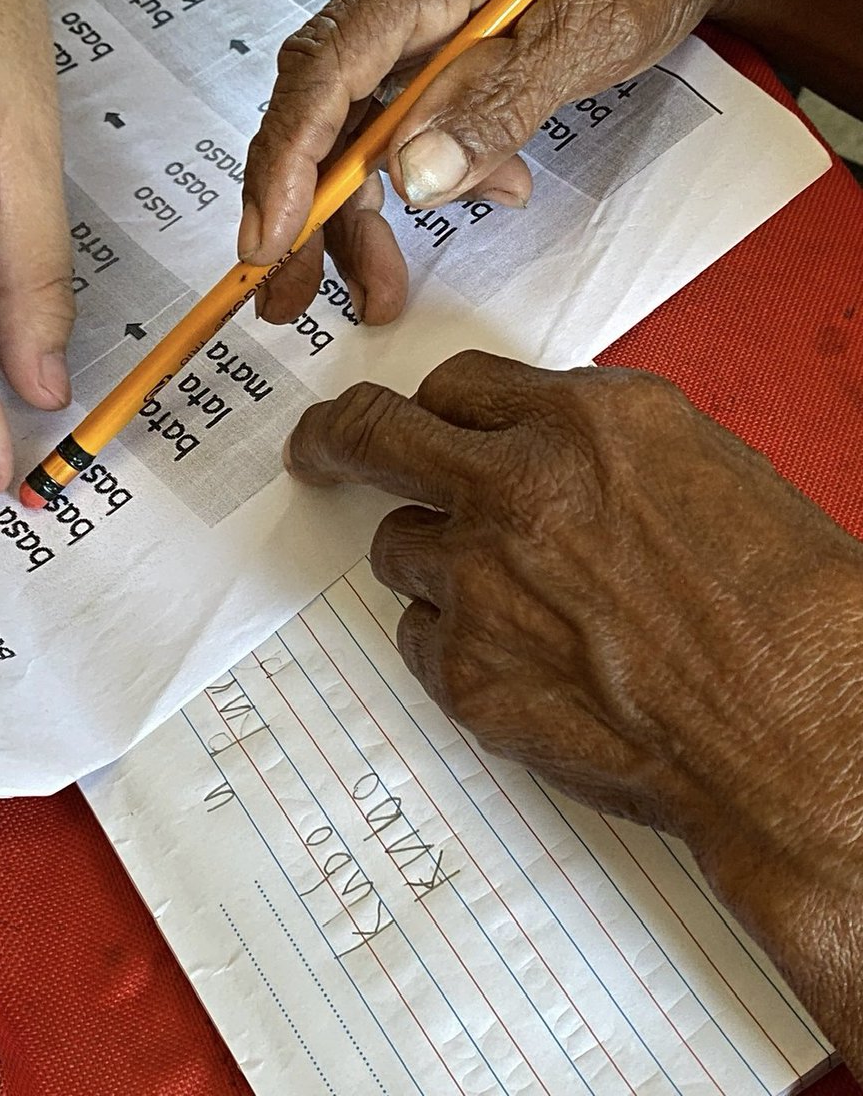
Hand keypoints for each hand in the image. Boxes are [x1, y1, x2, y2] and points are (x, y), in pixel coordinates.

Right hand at [238, 0, 798, 325]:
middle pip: (321, 106)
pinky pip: (397, 99)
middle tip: (294, 298)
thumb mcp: (597, 24)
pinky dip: (418, 163)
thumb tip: (414, 177)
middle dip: (307, 213)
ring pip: (352, 116)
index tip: (269, 246)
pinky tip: (475, 188)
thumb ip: (503, 100)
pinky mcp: (429, 17)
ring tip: (383, 281)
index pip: (326, 71)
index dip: (288, 166)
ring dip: (363, 207)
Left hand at [287, 352, 862, 1064]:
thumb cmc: (784, 606)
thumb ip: (593, 444)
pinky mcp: (465, 670)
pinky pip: (423, 637)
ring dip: (436, 565)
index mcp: (585, 423)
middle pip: (376, 436)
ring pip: (400, 550)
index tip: (409, 420)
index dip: (434, 409)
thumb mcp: (699, 469)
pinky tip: (531, 666)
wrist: (802, 729)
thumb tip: (531, 444)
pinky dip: (458, 644)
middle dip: (336, 437)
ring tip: (518, 605)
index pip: (457, 387)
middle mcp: (516, 488)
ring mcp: (480, 580)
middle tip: (315, 449)